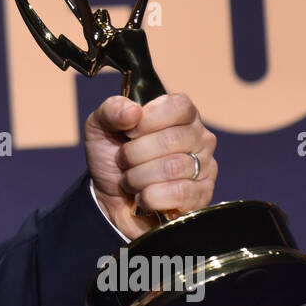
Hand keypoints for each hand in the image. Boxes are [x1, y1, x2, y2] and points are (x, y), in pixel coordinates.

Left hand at [83, 93, 217, 240]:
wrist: (108, 198)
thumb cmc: (111, 156)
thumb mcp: (100, 126)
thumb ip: (112, 110)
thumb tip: (133, 112)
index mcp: (181, 114)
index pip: (179, 107)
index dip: (149, 120)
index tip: (129, 132)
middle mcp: (199, 137)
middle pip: (173, 140)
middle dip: (135, 154)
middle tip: (123, 161)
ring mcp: (205, 167)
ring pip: (174, 168)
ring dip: (138, 177)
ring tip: (130, 180)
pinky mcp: (202, 196)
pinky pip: (178, 194)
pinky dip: (150, 197)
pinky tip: (143, 197)